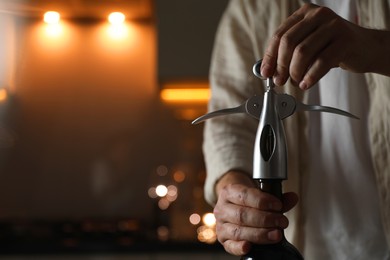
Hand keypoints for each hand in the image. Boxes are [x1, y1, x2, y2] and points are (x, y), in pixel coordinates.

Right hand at [213, 171, 298, 255]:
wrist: (231, 204)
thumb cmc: (246, 200)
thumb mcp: (258, 193)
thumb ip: (276, 197)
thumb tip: (293, 198)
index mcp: (228, 192)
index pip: (244, 195)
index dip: (262, 201)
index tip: (278, 205)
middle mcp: (222, 208)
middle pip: (242, 215)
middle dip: (265, 219)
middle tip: (281, 222)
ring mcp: (221, 225)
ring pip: (238, 231)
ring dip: (259, 234)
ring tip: (276, 234)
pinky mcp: (223, 240)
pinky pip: (230, 246)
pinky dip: (240, 247)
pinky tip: (250, 246)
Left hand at [260, 3, 389, 89]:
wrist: (366, 48)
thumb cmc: (332, 48)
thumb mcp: (308, 47)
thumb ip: (288, 55)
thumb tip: (267, 71)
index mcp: (304, 14)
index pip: (279, 35)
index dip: (270, 57)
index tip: (266, 73)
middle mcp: (318, 15)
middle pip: (288, 42)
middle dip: (281, 65)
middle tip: (280, 81)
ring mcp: (333, 25)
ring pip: (302, 52)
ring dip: (295, 72)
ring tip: (296, 82)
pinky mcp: (345, 40)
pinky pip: (321, 61)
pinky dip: (310, 76)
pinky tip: (306, 84)